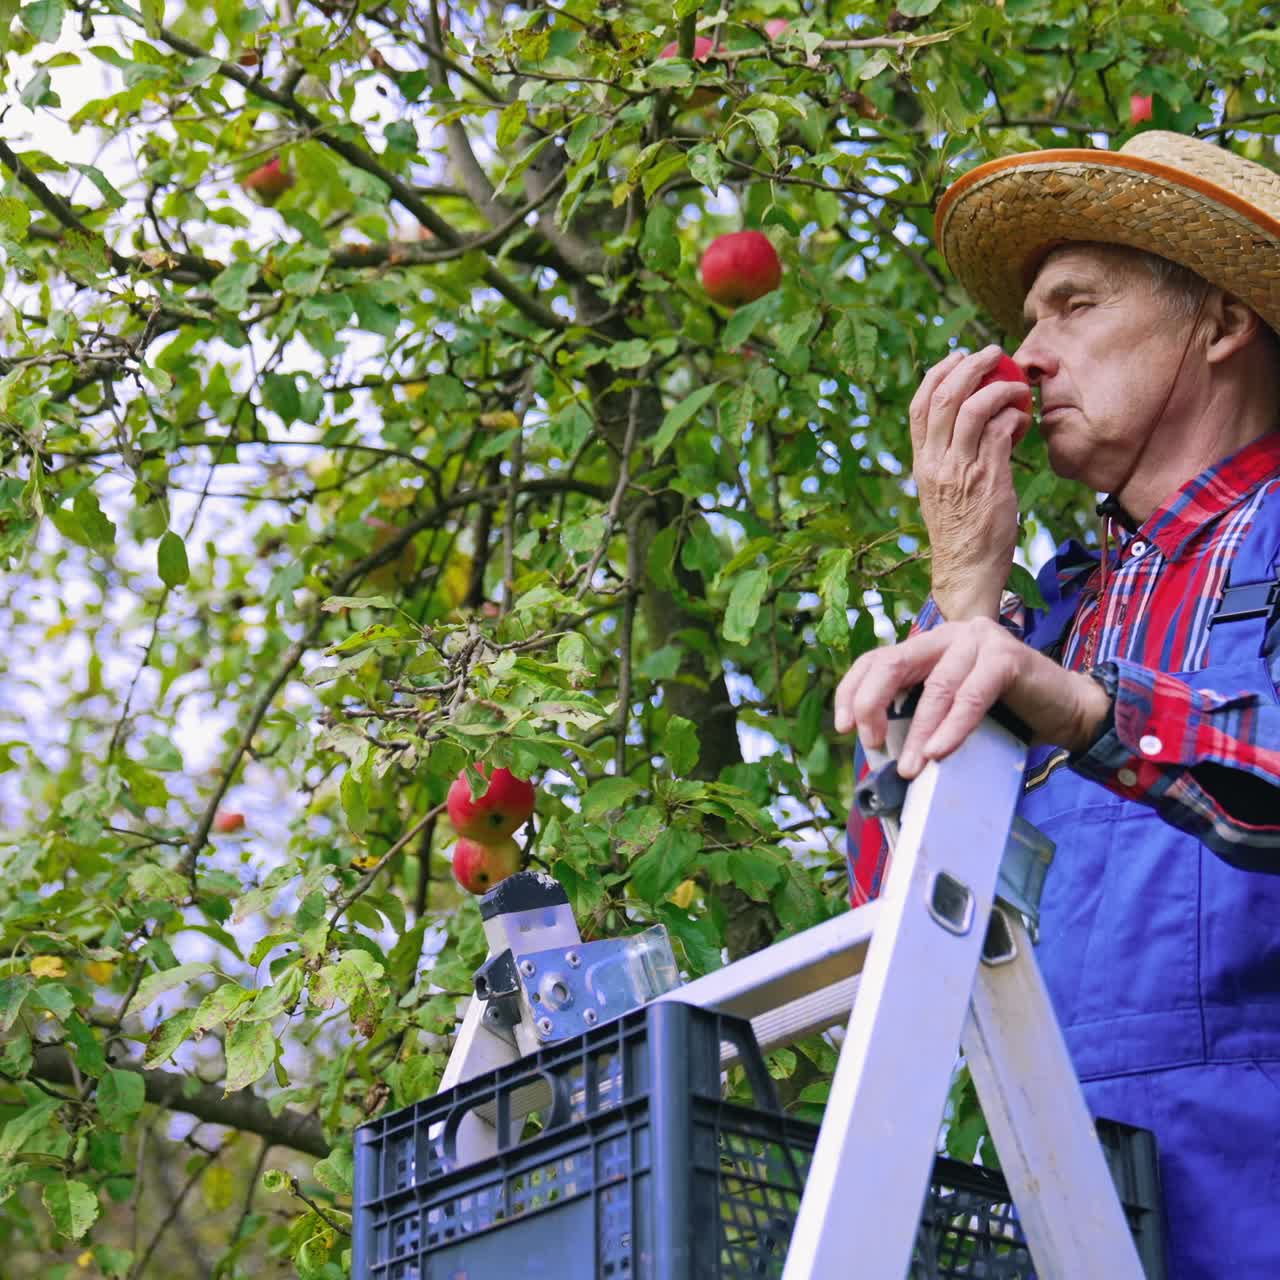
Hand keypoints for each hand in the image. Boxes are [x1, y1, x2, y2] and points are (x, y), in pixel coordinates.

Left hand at [833, 619, 1110, 778]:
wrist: (1068, 710)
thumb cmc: (1007, 714)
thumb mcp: (950, 711)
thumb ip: (918, 714)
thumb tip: (879, 748)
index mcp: (929, 645)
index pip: (875, 660)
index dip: (851, 691)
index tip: (843, 726)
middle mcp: (949, 635)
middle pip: (891, 663)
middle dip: (871, 705)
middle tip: (871, 743)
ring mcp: (979, 640)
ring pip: (934, 688)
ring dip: (919, 733)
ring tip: (912, 767)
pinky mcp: (1007, 656)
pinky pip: (970, 696)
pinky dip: (952, 728)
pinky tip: (940, 752)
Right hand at [910, 346, 1031, 619]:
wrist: (967, 569)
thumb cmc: (961, 530)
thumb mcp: (943, 489)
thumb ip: (951, 456)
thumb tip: (975, 422)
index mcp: (922, 462)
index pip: (919, 406)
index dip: (937, 373)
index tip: (956, 357)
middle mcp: (937, 462)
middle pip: (944, 397)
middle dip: (969, 366)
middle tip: (993, 354)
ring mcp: (962, 470)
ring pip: (974, 408)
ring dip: (999, 387)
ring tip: (1016, 384)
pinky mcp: (990, 479)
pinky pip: (1002, 432)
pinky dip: (1014, 416)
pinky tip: (1024, 419)